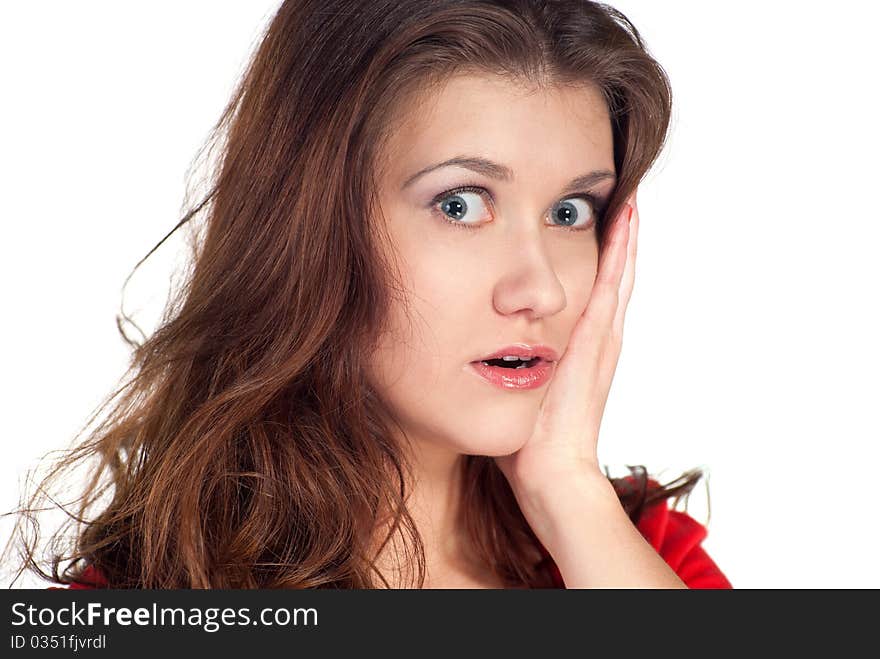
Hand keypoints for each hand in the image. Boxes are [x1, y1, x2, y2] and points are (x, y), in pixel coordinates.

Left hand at [494, 192, 638, 494]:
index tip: (598, 220)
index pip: (596, 292)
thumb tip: (485, 353)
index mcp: (582, 349)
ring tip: (628, 200)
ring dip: (624, 239)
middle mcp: (598, 340)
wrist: (551, 476)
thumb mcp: (522, 393)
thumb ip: (512, 369)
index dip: (602, 257)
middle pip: (614, 277)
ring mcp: (600, 342)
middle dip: (619, 239)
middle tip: (624, 196)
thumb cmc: (532, 441)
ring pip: (617, 277)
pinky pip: (609, 290)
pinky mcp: (594, 346)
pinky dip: (619, 257)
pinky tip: (622, 225)